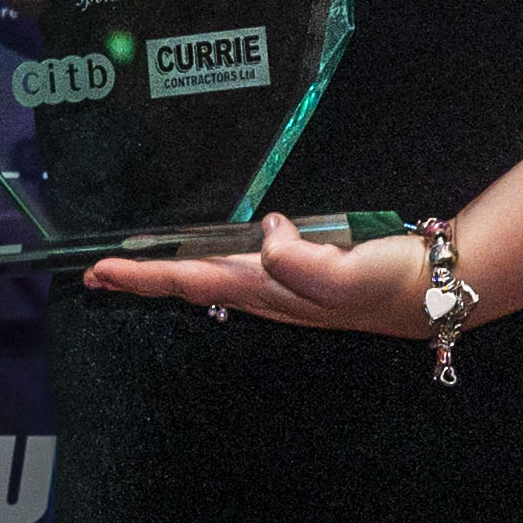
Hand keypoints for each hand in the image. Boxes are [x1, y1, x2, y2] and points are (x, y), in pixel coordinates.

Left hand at [76, 213, 426, 336]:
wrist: (426, 291)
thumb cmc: (383, 282)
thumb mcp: (342, 273)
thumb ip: (299, 258)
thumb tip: (266, 231)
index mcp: (264, 289)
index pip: (189, 280)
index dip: (143, 276)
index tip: (100, 271)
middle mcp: (262, 292)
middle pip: (187, 285)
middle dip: (141, 280)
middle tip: (96, 274)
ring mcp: (277, 286)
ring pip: (206, 280)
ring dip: (166, 275)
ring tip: (131, 268)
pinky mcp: (293, 274)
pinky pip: (232, 270)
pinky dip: (201, 265)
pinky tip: (198, 259)